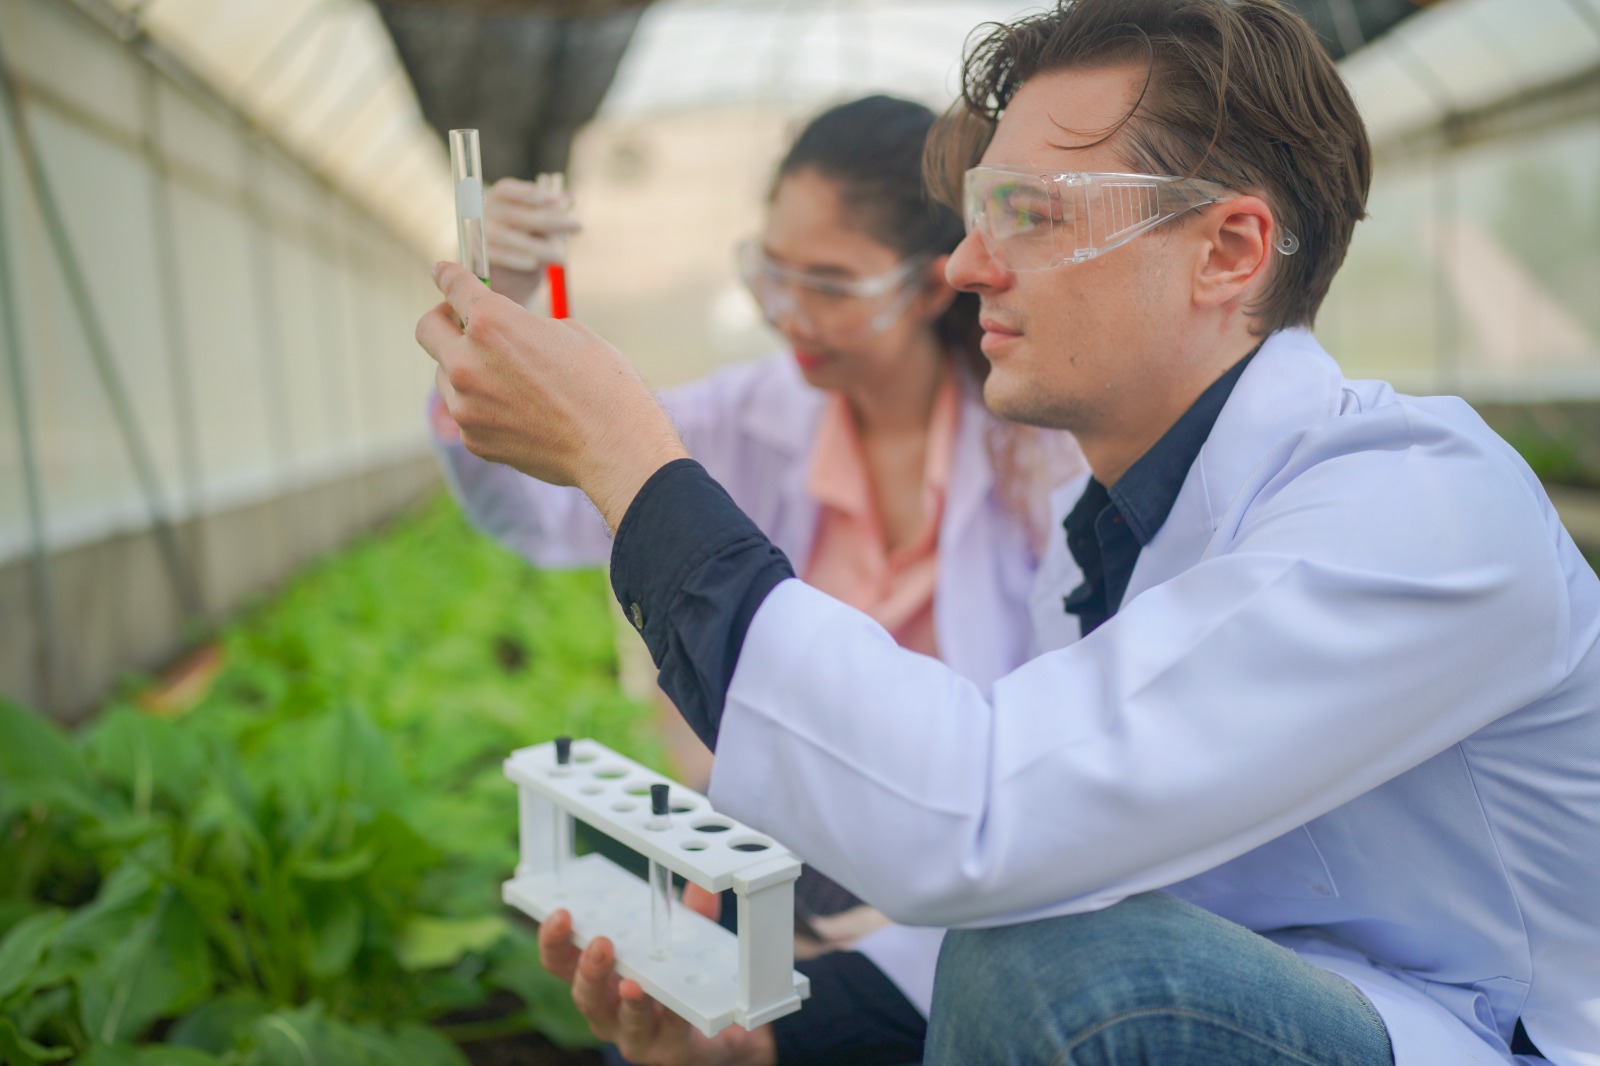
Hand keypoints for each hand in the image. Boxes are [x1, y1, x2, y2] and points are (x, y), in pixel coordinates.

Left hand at [416, 262, 686, 527]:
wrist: (615, 448)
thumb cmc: (604, 385)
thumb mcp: (568, 333)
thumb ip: (522, 326)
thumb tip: (504, 331)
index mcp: (493, 322)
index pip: (452, 285)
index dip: (448, 275)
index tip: (443, 273)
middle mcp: (468, 361)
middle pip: (427, 329)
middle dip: (444, 319)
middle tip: (464, 324)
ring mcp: (465, 404)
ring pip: (445, 374)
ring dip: (465, 367)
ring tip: (508, 379)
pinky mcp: (472, 438)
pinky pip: (465, 410)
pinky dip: (482, 404)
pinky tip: (519, 410)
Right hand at [485, 177, 579, 307]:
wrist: (505, 280)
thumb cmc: (525, 245)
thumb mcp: (540, 227)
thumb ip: (551, 212)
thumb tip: (571, 198)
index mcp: (498, 200)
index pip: (506, 189)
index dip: (527, 193)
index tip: (552, 200)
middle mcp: (485, 214)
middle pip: (515, 213)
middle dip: (549, 220)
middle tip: (578, 226)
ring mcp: (480, 236)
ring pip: (508, 237)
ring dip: (537, 247)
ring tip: (561, 258)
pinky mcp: (479, 258)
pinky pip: (498, 257)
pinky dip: (517, 260)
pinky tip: (535, 265)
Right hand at [537, 889, 776, 1065]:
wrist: (720, 1031)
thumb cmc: (684, 983)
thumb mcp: (683, 941)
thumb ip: (691, 916)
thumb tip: (701, 888)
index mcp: (601, 979)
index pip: (562, 962)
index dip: (554, 941)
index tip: (561, 914)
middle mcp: (610, 1010)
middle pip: (584, 995)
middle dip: (589, 970)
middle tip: (601, 944)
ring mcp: (637, 1035)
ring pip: (622, 1020)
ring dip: (627, 1001)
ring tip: (632, 984)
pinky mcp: (670, 1050)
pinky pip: (670, 1033)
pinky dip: (673, 1015)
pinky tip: (678, 1003)